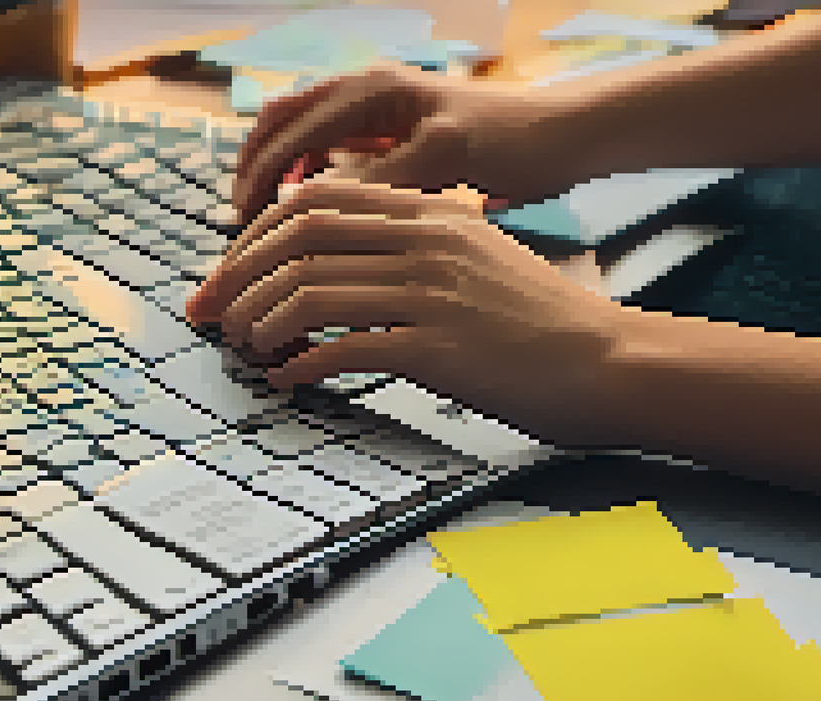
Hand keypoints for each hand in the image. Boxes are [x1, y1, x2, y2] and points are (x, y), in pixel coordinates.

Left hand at [190, 176, 630, 445]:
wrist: (609, 363)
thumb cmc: (538, 321)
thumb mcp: (477, 255)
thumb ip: (412, 243)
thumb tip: (332, 257)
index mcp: (432, 213)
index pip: (316, 200)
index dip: (256, 234)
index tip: (227, 271)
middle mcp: (427, 242)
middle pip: (298, 240)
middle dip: (238, 277)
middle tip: (211, 314)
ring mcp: (432, 294)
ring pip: (309, 293)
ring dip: (260, 324)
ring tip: (245, 349)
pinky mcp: (438, 350)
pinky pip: (342, 351)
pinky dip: (299, 367)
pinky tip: (286, 382)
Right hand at [233, 62, 602, 226]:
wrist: (563, 137)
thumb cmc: (514, 141)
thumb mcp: (444, 157)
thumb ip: (379, 176)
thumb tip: (314, 203)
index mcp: (372, 89)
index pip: (289, 131)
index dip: (260, 178)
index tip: (244, 222)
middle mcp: (366, 92)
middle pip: (280, 125)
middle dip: (253, 171)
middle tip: (240, 224)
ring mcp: (376, 112)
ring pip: (299, 139)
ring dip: (277, 178)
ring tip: (266, 227)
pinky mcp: (389, 136)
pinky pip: (328, 155)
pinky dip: (308, 184)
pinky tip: (309, 222)